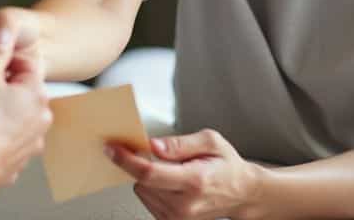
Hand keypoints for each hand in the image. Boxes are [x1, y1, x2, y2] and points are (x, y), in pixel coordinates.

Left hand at [107, 129, 263, 219]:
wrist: (242, 192)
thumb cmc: (227, 166)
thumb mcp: (210, 141)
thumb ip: (179, 143)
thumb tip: (153, 146)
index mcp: (194, 180)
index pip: (150, 173)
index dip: (126, 160)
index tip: (112, 149)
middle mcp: (185, 204)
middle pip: (142, 182)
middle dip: (143, 164)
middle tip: (164, 156)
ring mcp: (178, 218)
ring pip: (142, 191)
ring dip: (149, 177)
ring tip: (176, 172)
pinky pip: (148, 200)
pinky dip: (153, 188)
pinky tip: (172, 183)